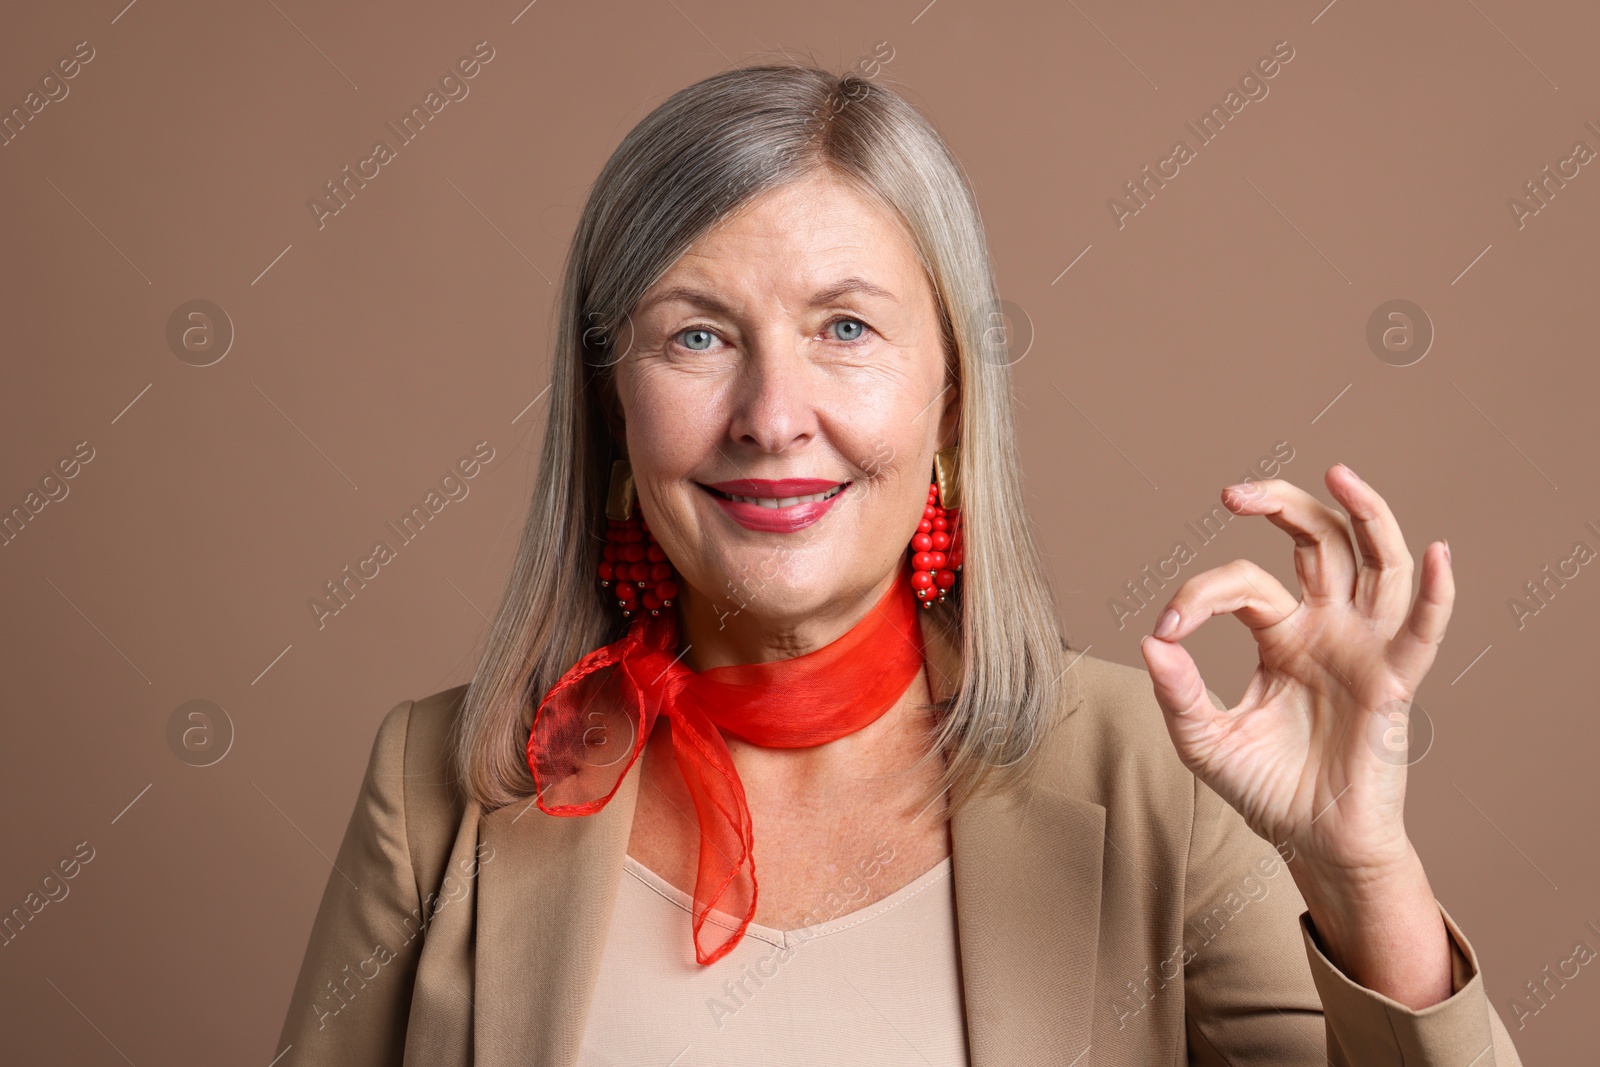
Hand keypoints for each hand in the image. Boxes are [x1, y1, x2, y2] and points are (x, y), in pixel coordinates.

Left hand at [1139, 463, 1454, 1005]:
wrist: (1311, 843)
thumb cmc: (1264, 788)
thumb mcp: (1205, 739)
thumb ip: (1177, 692)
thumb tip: (1150, 640)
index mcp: (1280, 634)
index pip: (1243, 584)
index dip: (1199, 596)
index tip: (1166, 631)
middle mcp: (1326, 628)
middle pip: (1318, 541)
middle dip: (1281, 504)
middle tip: (1234, 493)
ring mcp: (1364, 648)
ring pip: (1377, 564)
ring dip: (1365, 514)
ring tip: (1338, 473)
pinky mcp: (1394, 682)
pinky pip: (1423, 629)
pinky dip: (1436, 590)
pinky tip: (1437, 553)